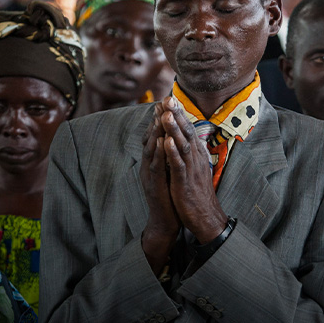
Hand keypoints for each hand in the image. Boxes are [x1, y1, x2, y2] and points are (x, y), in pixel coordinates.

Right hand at [140, 103, 179, 274]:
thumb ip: (169, 157)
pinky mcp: (156, 186)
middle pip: (151, 138)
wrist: (166, 222)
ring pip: (152, 150)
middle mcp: (150, 166)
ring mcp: (151, 176)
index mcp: (154, 162)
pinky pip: (157, 167)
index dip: (159, 119)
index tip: (164, 102)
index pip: (156, 136)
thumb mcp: (170, 173)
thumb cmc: (170, 196)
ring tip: (160, 115)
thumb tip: (174, 141)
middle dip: (156, 120)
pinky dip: (159, 153)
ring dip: (156, 132)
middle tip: (161, 101)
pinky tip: (162, 141)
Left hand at [160, 96, 226, 243]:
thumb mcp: (196, 169)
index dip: (179, 115)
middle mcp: (196, 159)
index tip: (170, 99)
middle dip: (177, 115)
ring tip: (167, 114)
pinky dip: (173, 152)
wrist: (206, 217)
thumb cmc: (198, 194)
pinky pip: (179, 165)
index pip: (188, 130)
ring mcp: (192, 170)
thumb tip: (188, 140)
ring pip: (183, 145)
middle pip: (187, 133)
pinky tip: (167, 142)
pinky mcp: (185, 183)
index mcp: (197, 155)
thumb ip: (191, 154)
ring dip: (174, 129)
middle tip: (168, 98)